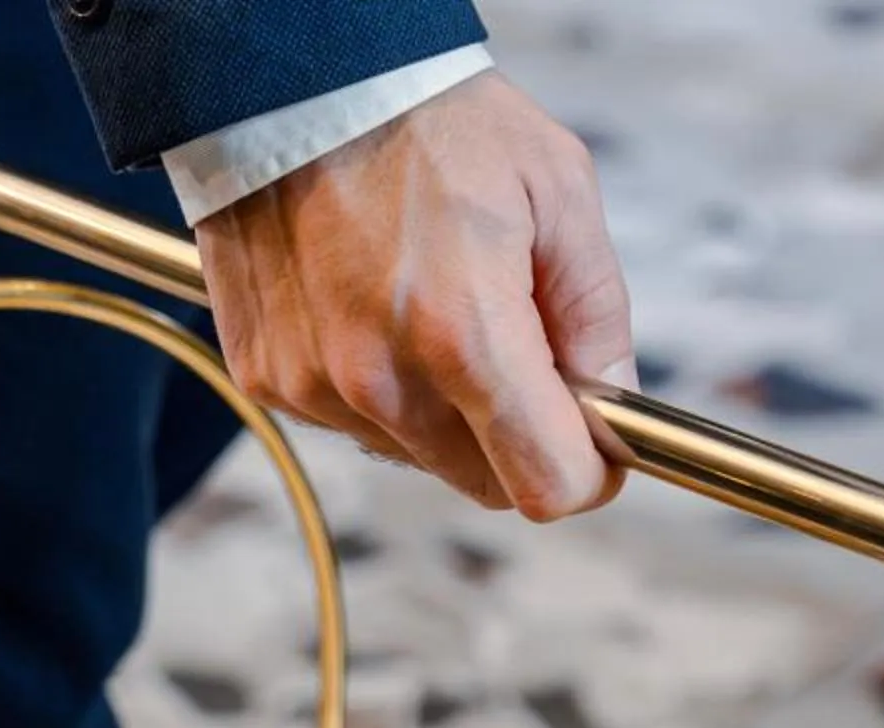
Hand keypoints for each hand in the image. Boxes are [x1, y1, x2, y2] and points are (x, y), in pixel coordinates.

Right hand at [194, 72, 632, 520]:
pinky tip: (375, 306)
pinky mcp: (271, 381)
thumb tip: (612, 404)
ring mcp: (317, 388)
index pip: (544, 486)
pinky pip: (352, 424)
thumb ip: (596, 314)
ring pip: (420, 457)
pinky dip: (380, 388)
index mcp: (463, 336)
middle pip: (485, 483)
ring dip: (446, 411)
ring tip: (435, 307)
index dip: (586, 473)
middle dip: (518, 436)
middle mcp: (381, 381)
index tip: (596, 443)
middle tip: (520, 349)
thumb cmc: (427, 121)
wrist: (293, 85)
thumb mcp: (557, 188)